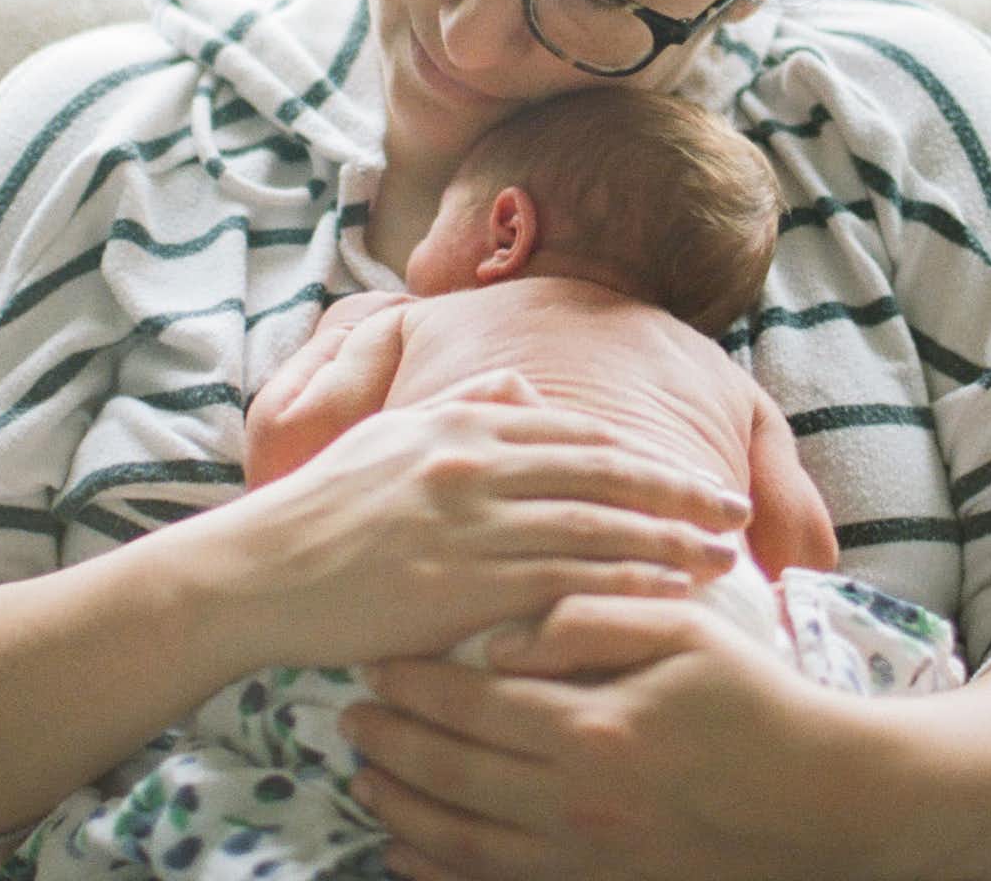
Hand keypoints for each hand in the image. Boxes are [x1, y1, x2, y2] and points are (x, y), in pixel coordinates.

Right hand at [198, 372, 752, 666]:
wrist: (257, 573)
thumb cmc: (322, 510)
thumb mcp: (390, 435)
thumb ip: (462, 407)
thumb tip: (518, 389)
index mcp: (462, 424)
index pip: (578, 435)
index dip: (644, 456)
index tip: (692, 477)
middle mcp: (475, 463)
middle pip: (604, 474)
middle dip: (679, 494)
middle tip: (733, 514)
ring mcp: (470, 524)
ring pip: (596, 528)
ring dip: (669, 544)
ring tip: (721, 561)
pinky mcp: (462, 585)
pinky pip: (564, 583)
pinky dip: (622, 588)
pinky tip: (663, 601)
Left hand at [342, 594, 870, 880]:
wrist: (821, 803)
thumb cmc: (756, 704)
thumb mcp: (687, 632)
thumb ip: (594, 617)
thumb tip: (504, 634)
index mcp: (593, 725)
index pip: (474, 700)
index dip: (416, 682)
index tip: (377, 662)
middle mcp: (575, 799)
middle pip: (451, 772)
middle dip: (392, 742)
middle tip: (349, 717)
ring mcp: (581, 856)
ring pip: (459, 838)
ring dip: (402, 807)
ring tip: (367, 776)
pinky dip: (439, 872)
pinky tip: (408, 852)